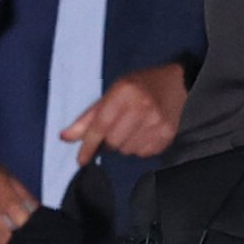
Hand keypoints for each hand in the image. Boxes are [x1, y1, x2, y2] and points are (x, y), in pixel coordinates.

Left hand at [59, 62, 187, 165]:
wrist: (178, 84)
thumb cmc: (140, 86)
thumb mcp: (112, 92)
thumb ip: (89, 117)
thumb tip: (65, 137)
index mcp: (124, 92)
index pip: (101, 125)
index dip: (88, 145)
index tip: (81, 160)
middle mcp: (142, 107)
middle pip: (114, 143)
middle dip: (110, 142)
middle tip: (116, 129)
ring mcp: (157, 122)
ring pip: (128, 151)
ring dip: (125, 144)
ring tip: (133, 129)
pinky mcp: (168, 134)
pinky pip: (144, 153)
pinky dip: (139, 147)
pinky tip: (145, 133)